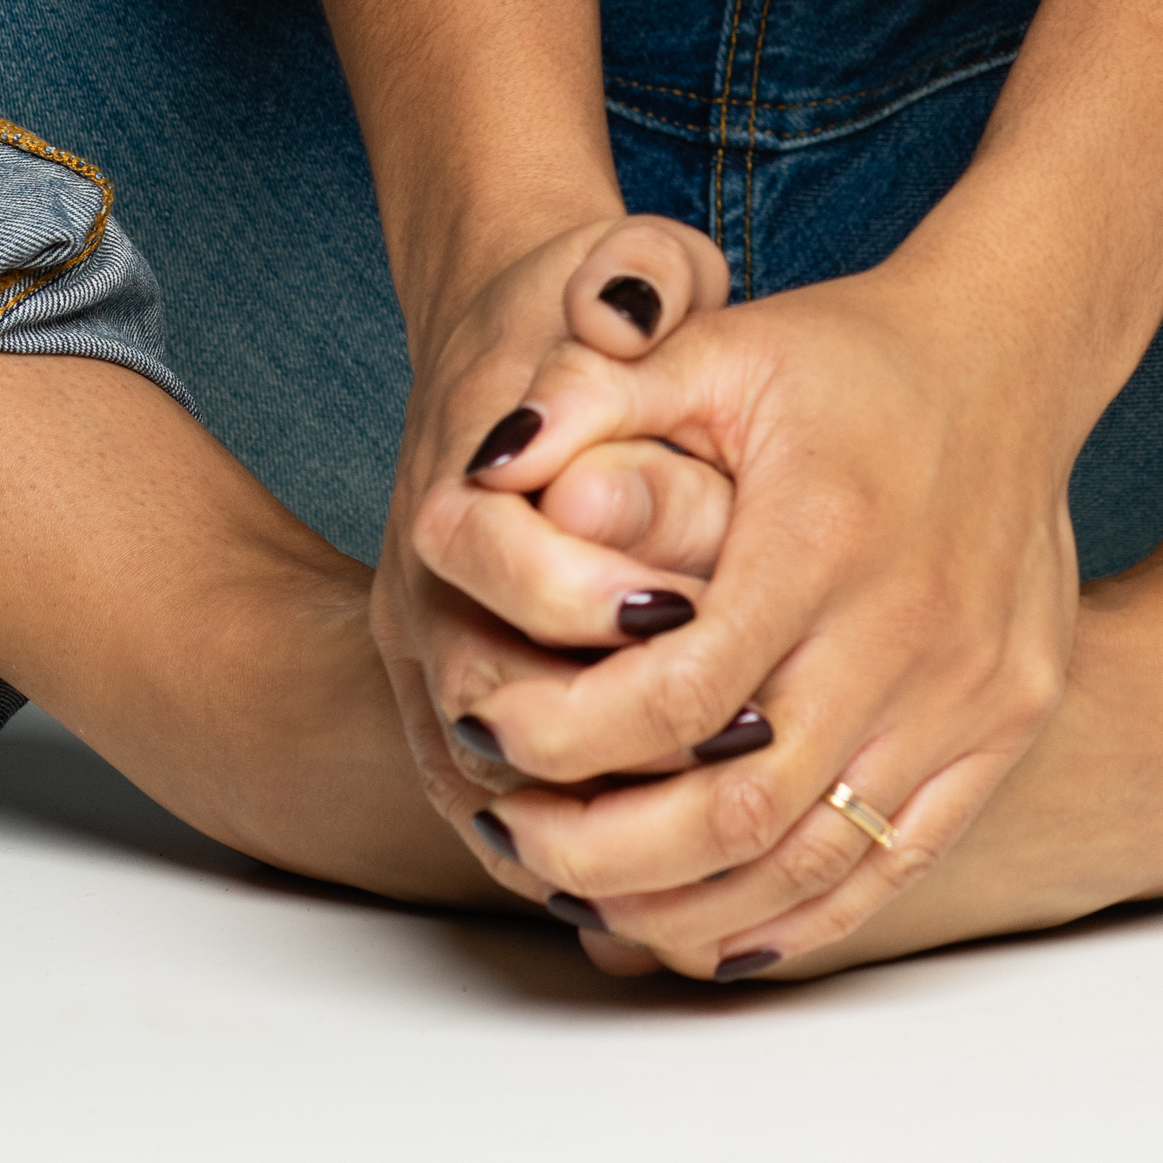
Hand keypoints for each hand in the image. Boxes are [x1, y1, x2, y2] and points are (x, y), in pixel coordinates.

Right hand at [370, 211, 735, 865]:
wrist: (503, 357)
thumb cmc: (572, 315)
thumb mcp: (613, 268)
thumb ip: (624, 278)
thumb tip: (621, 306)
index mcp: (450, 487)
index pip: (486, 557)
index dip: (581, 587)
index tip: (686, 600)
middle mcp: (426, 599)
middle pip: (490, 703)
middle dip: (611, 739)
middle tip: (737, 749)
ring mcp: (440, 677)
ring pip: (498, 792)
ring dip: (603, 828)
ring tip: (726, 847)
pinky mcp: (471, 734)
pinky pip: (514, 828)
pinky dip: (587, 866)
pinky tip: (682, 894)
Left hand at [427, 259, 1082, 975]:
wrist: (1011, 356)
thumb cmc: (846, 355)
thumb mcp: (716, 344)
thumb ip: (596, 395)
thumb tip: (487, 458)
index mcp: (823, 539)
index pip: (677, 694)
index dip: (566, 736)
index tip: (484, 734)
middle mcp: (907, 630)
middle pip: (739, 808)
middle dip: (607, 853)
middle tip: (517, 843)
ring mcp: (971, 690)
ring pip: (817, 862)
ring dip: (693, 906)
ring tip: (593, 902)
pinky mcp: (1008, 724)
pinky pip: (897, 862)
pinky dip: (801, 916)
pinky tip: (714, 929)